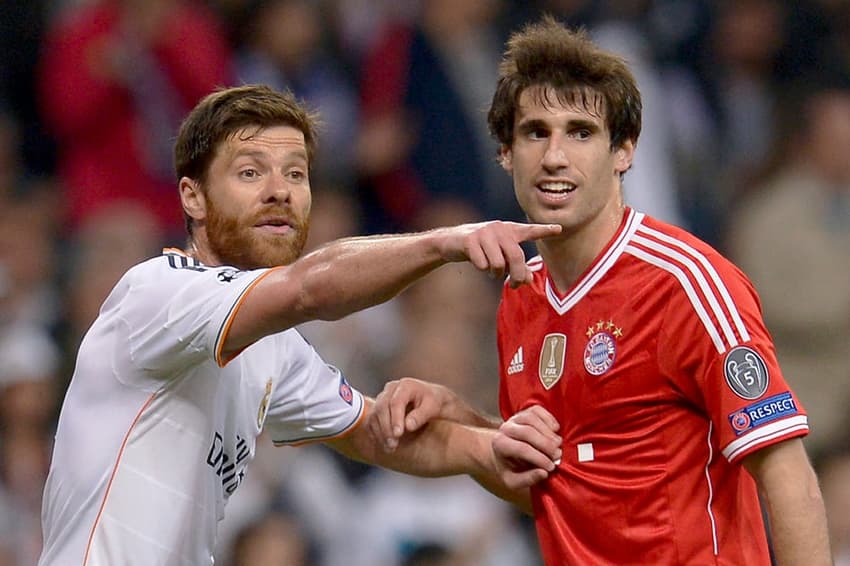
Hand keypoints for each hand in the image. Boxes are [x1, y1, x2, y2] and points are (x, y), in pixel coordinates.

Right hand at [368, 378, 454, 451]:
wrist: (430, 401)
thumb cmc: (433, 402)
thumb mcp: (433, 407)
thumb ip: (421, 415)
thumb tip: (408, 426)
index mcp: (406, 385)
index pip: (395, 402)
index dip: (395, 419)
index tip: (398, 434)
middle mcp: (391, 389)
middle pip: (382, 407)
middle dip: (386, 428)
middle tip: (393, 444)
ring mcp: (382, 397)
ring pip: (374, 414)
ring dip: (380, 433)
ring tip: (390, 448)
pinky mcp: (378, 408)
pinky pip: (371, 420)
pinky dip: (376, 433)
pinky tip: (384, 445)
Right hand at [434, 221, 560, 287]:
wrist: (450, 242)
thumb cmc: (480, 250)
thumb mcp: (500, 257)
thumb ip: (516, 267)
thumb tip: (529, 280)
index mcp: (509, 231)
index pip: (529, 231)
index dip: (544, 230)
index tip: (559, 229)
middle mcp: (499, 228)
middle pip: (516, 257)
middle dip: (516, 275)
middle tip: (513, 285)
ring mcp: (484, 233)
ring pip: (499, 263)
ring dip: (494, 272)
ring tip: (489, 269)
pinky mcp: (470, 240)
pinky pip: (483, 264)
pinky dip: (481, 268)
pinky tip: (475, 261)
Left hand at [492, 405, 561, 489]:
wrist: (504, 452)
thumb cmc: (510, 468)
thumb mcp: (513, 481)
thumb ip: (527, 480)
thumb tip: (543, 473)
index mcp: (500, 444)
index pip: (521, 449)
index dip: (539, 458)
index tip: (551, 467)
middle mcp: (505, 428)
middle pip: (527, 432)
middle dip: (546, 444)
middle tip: (558, 456)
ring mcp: (515, 418)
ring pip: (533, 420)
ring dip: (548, 433)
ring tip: (558, 445)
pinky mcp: (525, 411)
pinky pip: (538, 410)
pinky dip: (549, 419)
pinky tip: (555, 430)